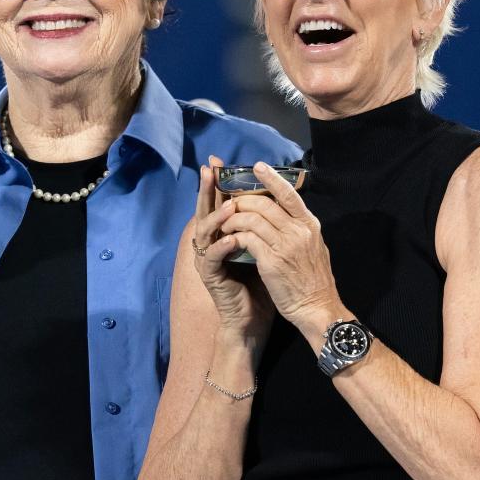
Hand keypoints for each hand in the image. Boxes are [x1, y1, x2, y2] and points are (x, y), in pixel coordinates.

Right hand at [191, 157, 274, 343]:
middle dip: (206, 189)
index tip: (217, 161)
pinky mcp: (210, 276)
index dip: (217, 182)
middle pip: (205, 210)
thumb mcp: (263, 247)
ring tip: (230, 206)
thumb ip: (262, 225)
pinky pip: (213, 257)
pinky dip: (222, 246)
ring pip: (205, 231)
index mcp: (223, 233)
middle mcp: (210, 243)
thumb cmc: (260, 282)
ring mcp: (208, 259)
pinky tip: (231, 239)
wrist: (253, 318)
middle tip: (208, 170)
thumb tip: (275, 196)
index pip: (218, 202)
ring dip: (217, 216)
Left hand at [219, 161, 345, 344]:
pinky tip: (229, 240)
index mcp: (310, 224)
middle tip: (229, 203)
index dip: (272, 178)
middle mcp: (299, 230)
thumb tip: (284, 213)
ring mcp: (285, 245)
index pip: (289, 193)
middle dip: (242, 200)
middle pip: (264, 202)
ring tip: (224, 224)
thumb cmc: (314, 280)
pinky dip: (234, 236)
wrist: (318, 308)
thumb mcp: (314, 247)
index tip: (257, 166)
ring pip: (251, 218)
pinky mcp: (271, 261)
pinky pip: (246, 239)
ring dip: (233, 219)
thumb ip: (300, 228)